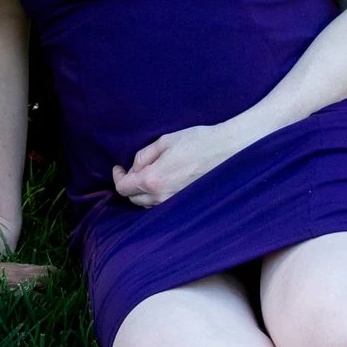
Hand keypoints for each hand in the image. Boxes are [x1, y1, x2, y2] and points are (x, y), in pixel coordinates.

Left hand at [113, 121, 252, 207]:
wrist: (228, 151)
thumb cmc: (198, 142)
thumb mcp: (165, 141)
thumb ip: (144, 155)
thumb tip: (135, 166)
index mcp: (153, 179)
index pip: (123, 188)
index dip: (117, 177)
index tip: (118, 167)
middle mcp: (162, 196)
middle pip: (133, 199)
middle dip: (129, 184)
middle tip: (134, 169)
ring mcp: (174, 203)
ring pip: (148, 204)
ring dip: (142, 192)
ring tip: (148, 174)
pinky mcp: (185, 204)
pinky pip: (162, 205)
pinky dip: (156, 196)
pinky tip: (163, 182)